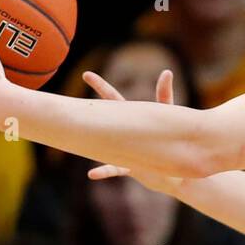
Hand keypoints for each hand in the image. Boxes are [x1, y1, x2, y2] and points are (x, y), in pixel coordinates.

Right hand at [82, 69, 185, 196]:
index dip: (100, 87)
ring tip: (75, 141)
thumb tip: (166, 71)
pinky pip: (113, 170)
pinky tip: (93, 174)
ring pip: (103, 148)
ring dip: (91, 146)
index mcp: (132, 119)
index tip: (85, 75)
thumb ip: (165, 95)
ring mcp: (124, 151)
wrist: (175, 170)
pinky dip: (104, 172)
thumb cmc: (173, 140)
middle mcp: (123, 135)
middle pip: (104, 120)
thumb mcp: (169, 115)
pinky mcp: (129, 167)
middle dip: (88, 111)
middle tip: (69, 103)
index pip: (113, 100)